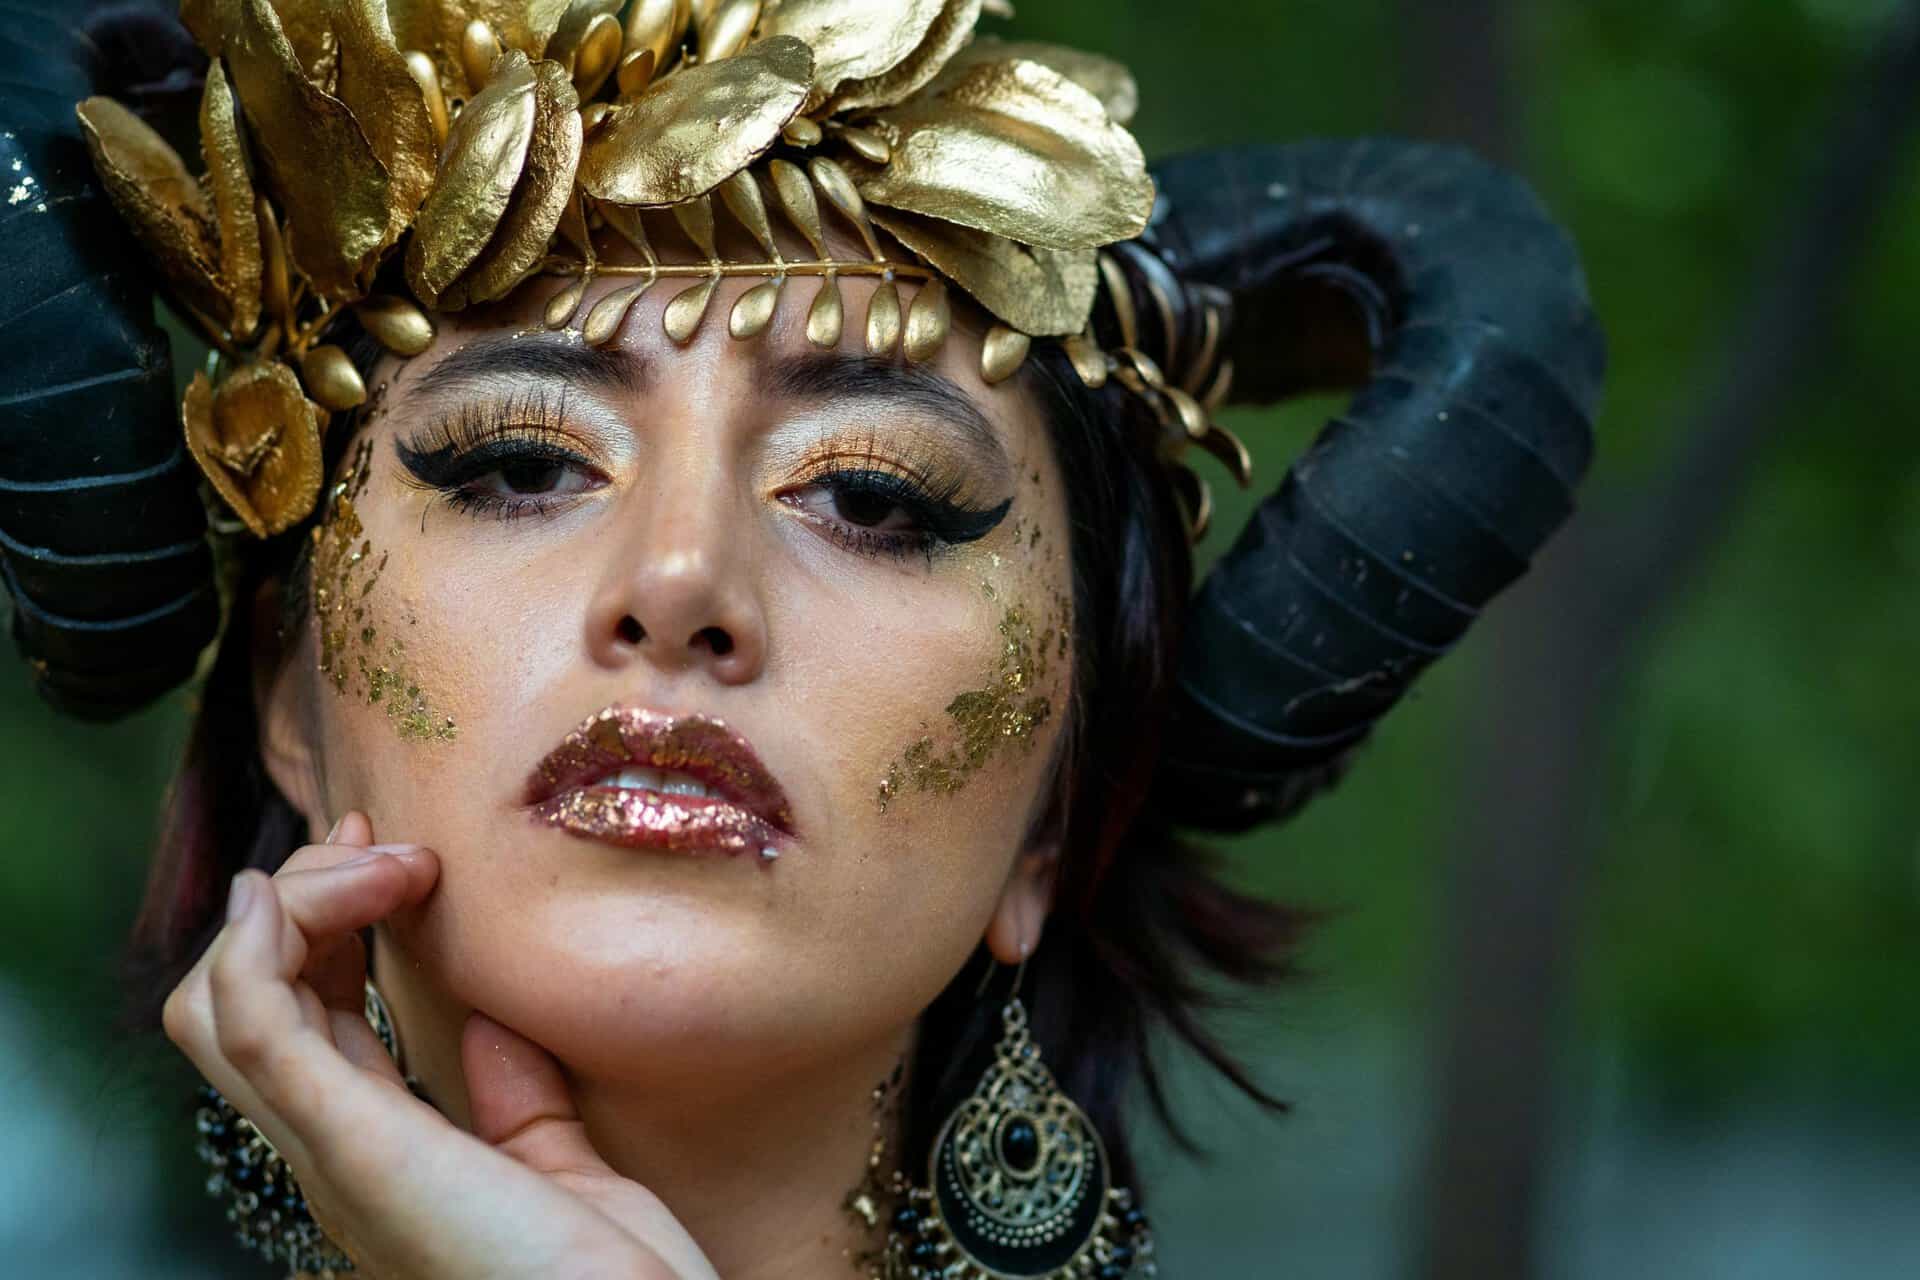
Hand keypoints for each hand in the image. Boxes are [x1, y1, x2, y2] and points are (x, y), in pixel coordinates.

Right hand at [162, 811, 720, 1279]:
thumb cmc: (607, 1277)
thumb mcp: (559, 1169)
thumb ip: (517, 1100)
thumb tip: (492, 1023)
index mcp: (373, 1153)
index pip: (294, 1017)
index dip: (320, 922)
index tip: (389, 857)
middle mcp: (331, 1154)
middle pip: (240, 996)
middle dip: (297, 894)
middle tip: (386, 849)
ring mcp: (332, 1152)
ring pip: (222, 1000)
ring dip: (294, 900)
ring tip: (389, 866)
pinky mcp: (354, 1147)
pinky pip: (253, 1024)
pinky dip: (265, 941)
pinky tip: (324, 895)